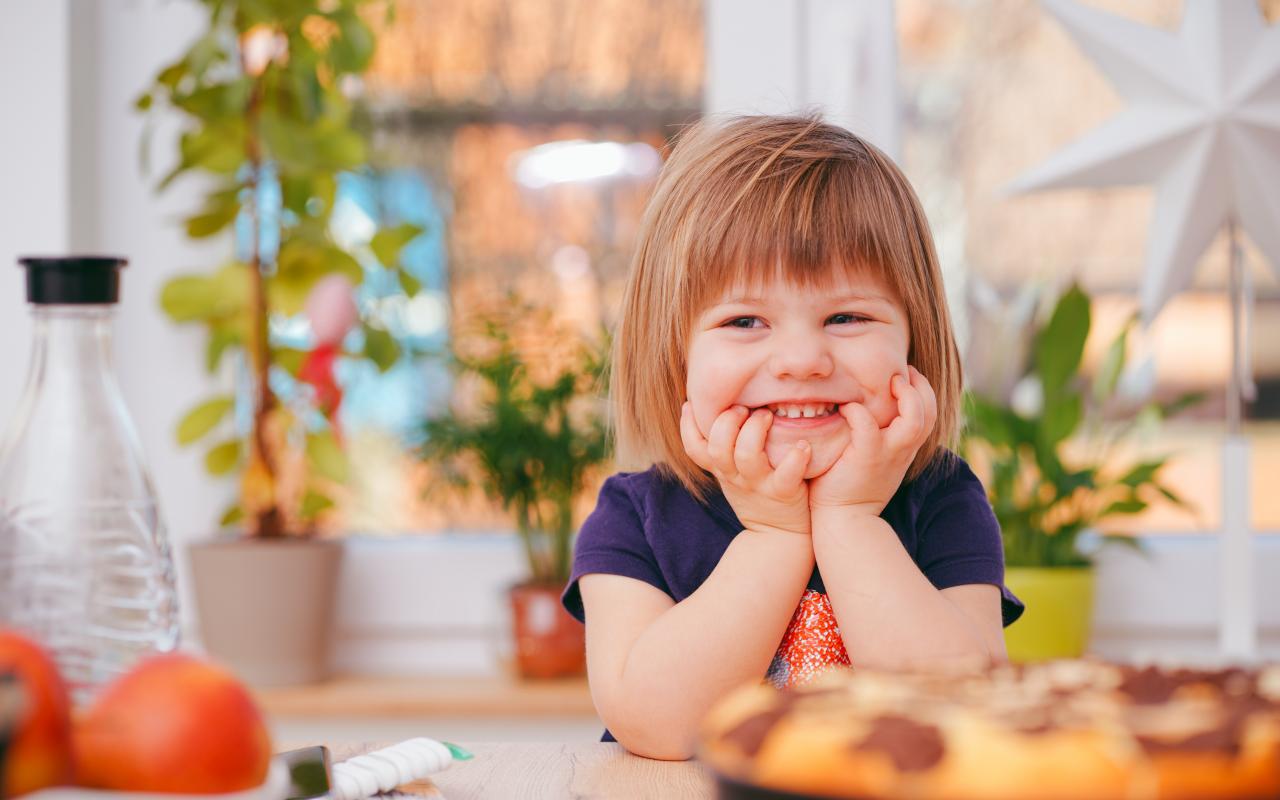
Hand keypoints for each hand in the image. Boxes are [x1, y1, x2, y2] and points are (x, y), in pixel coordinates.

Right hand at [680, 402, 812, 535]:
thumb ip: (725, 448)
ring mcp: (758, 485)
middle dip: (727, 421)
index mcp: (721, 469)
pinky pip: (786, 475)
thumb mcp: (732, 475)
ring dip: (756, 430)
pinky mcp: (783, 493)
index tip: (691, 403)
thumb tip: (719, 409)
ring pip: (747, 456)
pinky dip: (795, 458)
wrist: (779, 536)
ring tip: (768, 415)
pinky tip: (802, 445)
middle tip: (744, 408)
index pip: (693, 448)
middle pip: (717, 447)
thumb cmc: (757, 494)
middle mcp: (735, 476)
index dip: (687, 426)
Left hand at [809, 366, 937, 515]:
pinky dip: (858, 412)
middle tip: (902, 372)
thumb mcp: (873, 460)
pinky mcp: (866, 458)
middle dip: (921, 386)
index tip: (906, 376)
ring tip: (889, 382)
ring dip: (906, 395)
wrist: (844, 521)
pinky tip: (846, 408)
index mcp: (905, 448)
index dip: (923, 391)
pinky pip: (868, 426)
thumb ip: (878, 437)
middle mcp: (902, 450)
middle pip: (930, 412)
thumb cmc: (850, 487)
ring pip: (914, 419)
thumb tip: (866, 409)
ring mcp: (887, 454)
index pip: (928, 414)